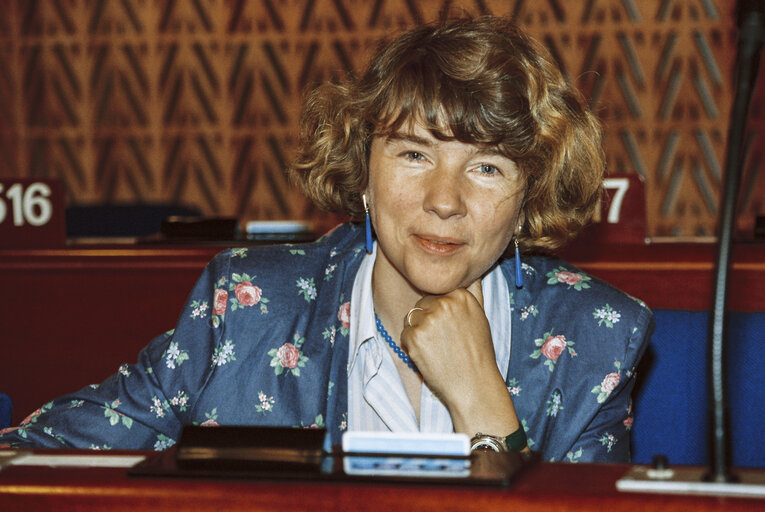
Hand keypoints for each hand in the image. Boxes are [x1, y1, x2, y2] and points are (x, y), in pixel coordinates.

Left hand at [400, 280, 521, 437]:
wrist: (473, 385)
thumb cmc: (478, 353)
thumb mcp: (480, 315)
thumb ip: (472, 290)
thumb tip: (471, 270)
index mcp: (461, 294)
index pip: (437, 293)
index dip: (440, 312)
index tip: (451, 329)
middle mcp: (444, 303)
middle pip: (422, 304)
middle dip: (428, 320)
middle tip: (444, 342)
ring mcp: (428, 318)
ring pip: (411, 317)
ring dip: (418, 331)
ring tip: (438, 348)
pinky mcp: (414, 335)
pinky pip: (404, 333)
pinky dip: (412, 346)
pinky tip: (429, 356)